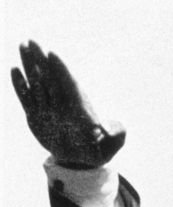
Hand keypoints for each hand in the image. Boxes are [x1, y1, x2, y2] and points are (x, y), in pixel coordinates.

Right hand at [11, 41, 124, 167]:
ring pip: (37, 83)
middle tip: (33, 41)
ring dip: (29, 64)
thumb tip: (112, 129)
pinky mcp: (36, 116)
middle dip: (42, 59)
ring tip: (23, 45)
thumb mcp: (111, 144)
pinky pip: (27, 99)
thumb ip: (116, 134)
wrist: (80, 158)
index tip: (53, 55)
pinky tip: (14, 71)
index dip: (62, 71)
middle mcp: (63, 104)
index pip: (70, 85)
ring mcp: (49, 108)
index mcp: (81, 108)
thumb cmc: (98, 149)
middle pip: (51, 77)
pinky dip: (20, 86)